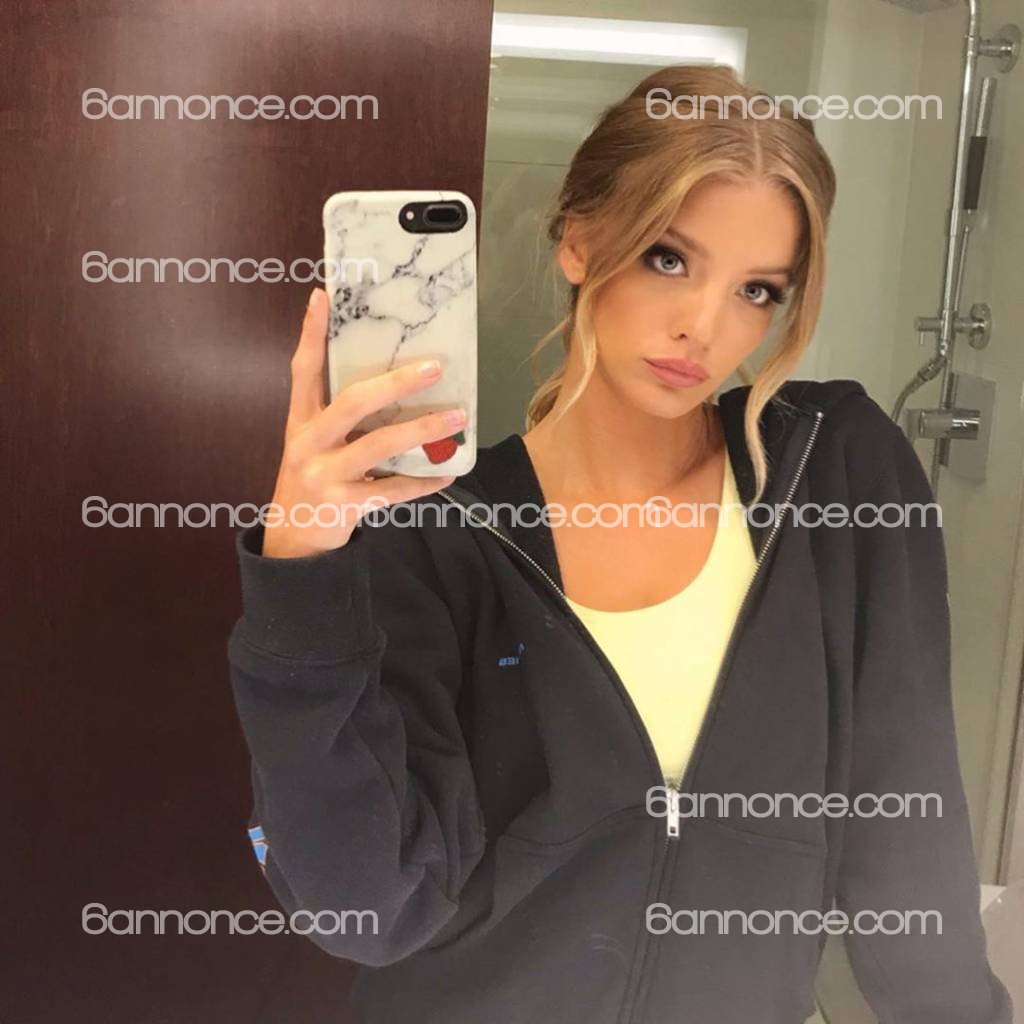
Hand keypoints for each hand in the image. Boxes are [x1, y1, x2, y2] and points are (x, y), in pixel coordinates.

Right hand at [262, 287, 464, 557]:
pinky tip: (448, 473)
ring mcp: (326, 474)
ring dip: (423, 429)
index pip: (303, 369)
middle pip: (353, 402)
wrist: (294, 539)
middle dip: (396, 383)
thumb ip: (338, 413)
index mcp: (300, 421)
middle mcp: (309, 443)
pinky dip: (423, 482)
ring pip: (380, 445)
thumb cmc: (313, 477)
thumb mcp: (314, 441)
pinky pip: (392, 490)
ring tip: (458, 417)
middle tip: (435, 367)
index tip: (323, 296)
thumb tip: (391, 382)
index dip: (311, 333)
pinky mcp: (345, 505)